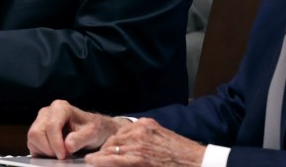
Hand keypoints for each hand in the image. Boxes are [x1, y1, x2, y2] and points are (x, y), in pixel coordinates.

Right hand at [28, 100, 125, 159]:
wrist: (93, 130)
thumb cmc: (93, 128)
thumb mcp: (92, 133)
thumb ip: (80, 138)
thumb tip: (68, 145)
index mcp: (60, 107)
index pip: (51, 126)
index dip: (55, 143)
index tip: (63, 155)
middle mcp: (47, 112)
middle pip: (36, 133)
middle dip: (49, 148)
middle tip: (63, 156)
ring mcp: (40, 122)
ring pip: (32, 139)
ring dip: (45, 151)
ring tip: (61, 153)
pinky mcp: (37, 133)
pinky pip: (32, 144)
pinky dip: (43, 152)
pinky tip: (56, 152)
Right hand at [85, 118, 205, 165]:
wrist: (196, 162)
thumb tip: (113, 165)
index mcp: (137, 158)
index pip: (108, 158)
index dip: (96, 160)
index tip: (89, 161)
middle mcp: (137, 141)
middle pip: (110, 146)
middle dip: (103, 153)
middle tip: (98, 158)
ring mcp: (143, 129)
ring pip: (117, 136)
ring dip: (112, 144)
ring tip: (110, 151)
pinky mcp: (148, 123)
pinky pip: (127, 128)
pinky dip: (123, 135)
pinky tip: (123, 141)